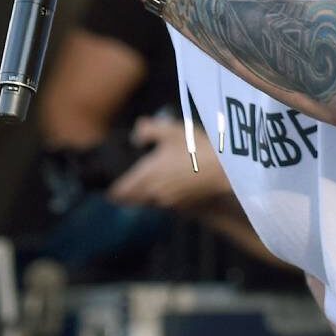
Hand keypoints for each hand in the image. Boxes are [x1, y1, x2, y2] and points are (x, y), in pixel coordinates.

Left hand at [108, 117, 234, 211]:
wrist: (223, 169)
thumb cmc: (195, 148)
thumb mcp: (171, 130)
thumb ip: (147, 130)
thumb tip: (135, 136)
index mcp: (146, 176)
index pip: (119, 193)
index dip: (113, 191)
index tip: (111, 186)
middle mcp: (153, 193)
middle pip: (132, 201)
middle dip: (128, 194)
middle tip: (129, 184)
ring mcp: (168, 201)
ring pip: (148, 202)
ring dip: (145, 196)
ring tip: (152, 182)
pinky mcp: (182, 205)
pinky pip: (165, 203)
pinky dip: (163, 197)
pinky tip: (172, 184)